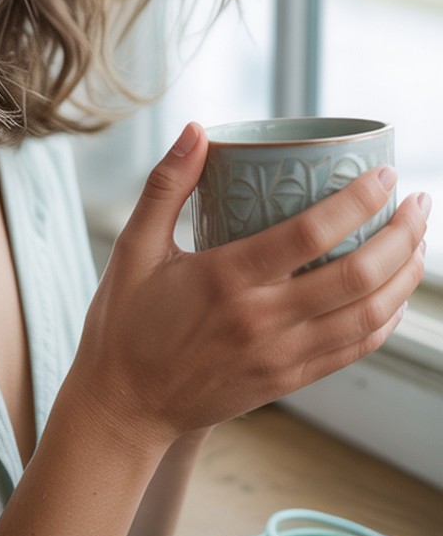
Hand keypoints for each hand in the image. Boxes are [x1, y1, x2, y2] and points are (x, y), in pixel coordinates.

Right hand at [68, 123, 428, 450]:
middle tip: (418, 203)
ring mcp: (279, 356)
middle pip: (355, 277)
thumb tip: (198, 130)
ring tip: (418, 243)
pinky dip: (386, 320)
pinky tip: (395, 295)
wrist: (122, 406)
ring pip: (366, 318)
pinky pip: (353, 350)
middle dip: (401, 236)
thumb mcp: (133, 246)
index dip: (357, 201)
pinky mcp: (287, 381)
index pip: (310, 234)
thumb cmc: (124, 322)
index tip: (384, 175)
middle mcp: (260, 320)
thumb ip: (167, 185)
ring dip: (404, 278)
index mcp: (224, 279)